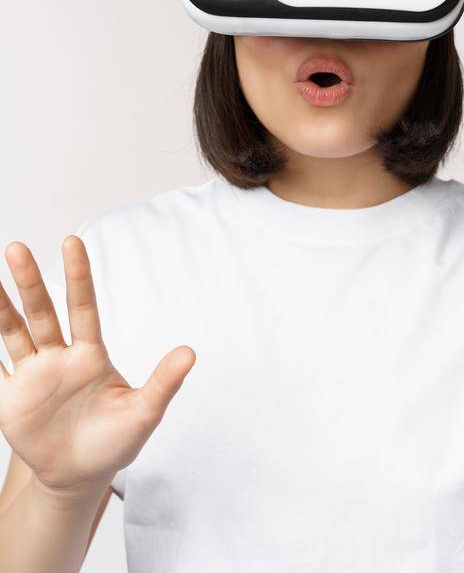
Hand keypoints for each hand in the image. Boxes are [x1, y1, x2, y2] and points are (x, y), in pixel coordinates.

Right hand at [0, 237, 194, 498]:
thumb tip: (191, 352)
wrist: (82, 476)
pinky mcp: (10, 398)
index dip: (78, 277)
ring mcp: (32, 375)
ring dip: (0, 307)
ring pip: (12, 332)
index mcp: (92, 356)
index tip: (72, 241)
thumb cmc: (116, 441)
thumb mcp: (144, 413)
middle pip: (43, 312)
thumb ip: (164, 383)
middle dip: (30, 282)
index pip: (83, 308)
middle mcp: (59, 358)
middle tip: (17, 248)